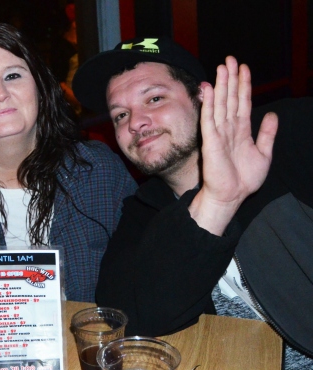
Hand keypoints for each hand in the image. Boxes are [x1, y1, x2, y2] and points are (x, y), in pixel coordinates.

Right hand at [189, 56, 277, 234]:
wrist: (231, 196)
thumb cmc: (244, 179)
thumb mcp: (264, 153)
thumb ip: (267, 133)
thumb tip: (273, 114)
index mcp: (241, 130)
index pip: (242, 102)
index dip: (243, 85)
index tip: (244, 68)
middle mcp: (228, 128)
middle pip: (230, 98)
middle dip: (231, 79)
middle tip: (230, 59)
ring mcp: (218, 134)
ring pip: (220, 104)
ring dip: (221, 85)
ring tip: (222, 67)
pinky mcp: (210, 141)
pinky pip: (209, 119)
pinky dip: (209, 104)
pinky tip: (209, 90)